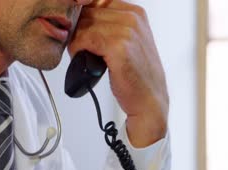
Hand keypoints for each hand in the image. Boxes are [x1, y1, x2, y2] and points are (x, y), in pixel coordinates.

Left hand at [69, 0, 168, 147]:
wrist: (149, 102)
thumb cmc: (136, 77)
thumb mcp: (126, 42)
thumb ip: (108, 26)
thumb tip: (78, 16)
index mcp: (135, 12)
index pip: (96, 0)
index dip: (82, 15)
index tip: (79, 33)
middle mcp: (133, 17)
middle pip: (87, 12)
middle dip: (78, 31)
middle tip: (83, 50)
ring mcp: (127, 30)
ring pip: (83, 25)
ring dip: (77, 43)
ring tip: (86, 59)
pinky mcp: (119, 46)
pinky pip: (84, 40)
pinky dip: (79, 52)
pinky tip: (88, 63)